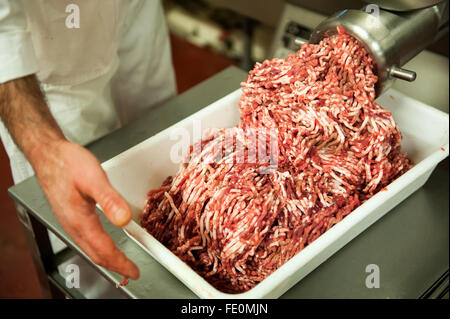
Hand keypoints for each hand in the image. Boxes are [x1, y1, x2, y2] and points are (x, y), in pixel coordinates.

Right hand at [32, 140, 139, 279]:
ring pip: (90, 248)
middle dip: (115, 266)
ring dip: (107, 258)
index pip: (104, 250)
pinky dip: (99, 248)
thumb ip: (109, 199)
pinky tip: (105, 243)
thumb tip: (124, 219)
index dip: (120, 263)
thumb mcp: (93, 178)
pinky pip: (86, 239)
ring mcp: (70, 221)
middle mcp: (73, 225)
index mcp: (80, 220)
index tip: (134, 271)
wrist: (48, 155)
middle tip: (131, 272)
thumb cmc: (67, 163)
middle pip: (96, 254)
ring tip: (121, 263)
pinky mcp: (70, 215)